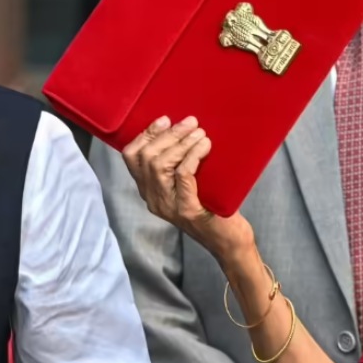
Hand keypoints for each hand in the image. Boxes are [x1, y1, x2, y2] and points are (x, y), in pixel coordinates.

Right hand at [122, 116, 254, 262]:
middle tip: (190, 122)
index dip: (146, 135)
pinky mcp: (187, 209)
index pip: (132, 158)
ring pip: (160, 165)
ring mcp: (169, 206)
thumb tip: (188, 130)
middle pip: (146, 158)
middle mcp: (154, 199)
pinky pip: (182, 175)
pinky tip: (205, 146)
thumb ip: (182, 165)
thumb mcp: (193, 184)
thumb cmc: (216, 209)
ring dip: (181, 143)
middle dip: (168, 135)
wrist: (230, 242)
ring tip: (200, 133)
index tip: (165, 120)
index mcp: (150, 191)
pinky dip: (193, 156)